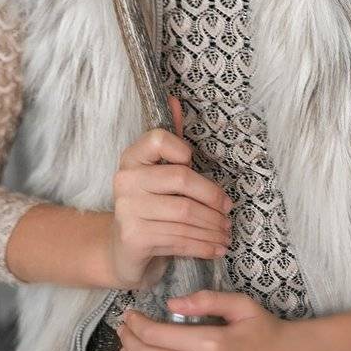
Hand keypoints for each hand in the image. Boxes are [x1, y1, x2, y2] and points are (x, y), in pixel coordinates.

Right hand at [107, 95, 233, 290]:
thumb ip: (169, 141)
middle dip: (212, 197)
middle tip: (228, 210)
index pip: (159, 139)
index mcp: (131, 158)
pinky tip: (216, 248)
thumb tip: (174, 99)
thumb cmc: (147, 207)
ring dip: (213, 226)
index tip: (195, 162)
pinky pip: (179, 239)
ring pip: (185, 214)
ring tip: (226, 232)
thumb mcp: (156, 174)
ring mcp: (128, 210)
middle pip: (181, 178)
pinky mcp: (135, 238)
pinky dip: (203, 245)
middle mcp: (126, 180)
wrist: (121, 251)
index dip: (182, 149)